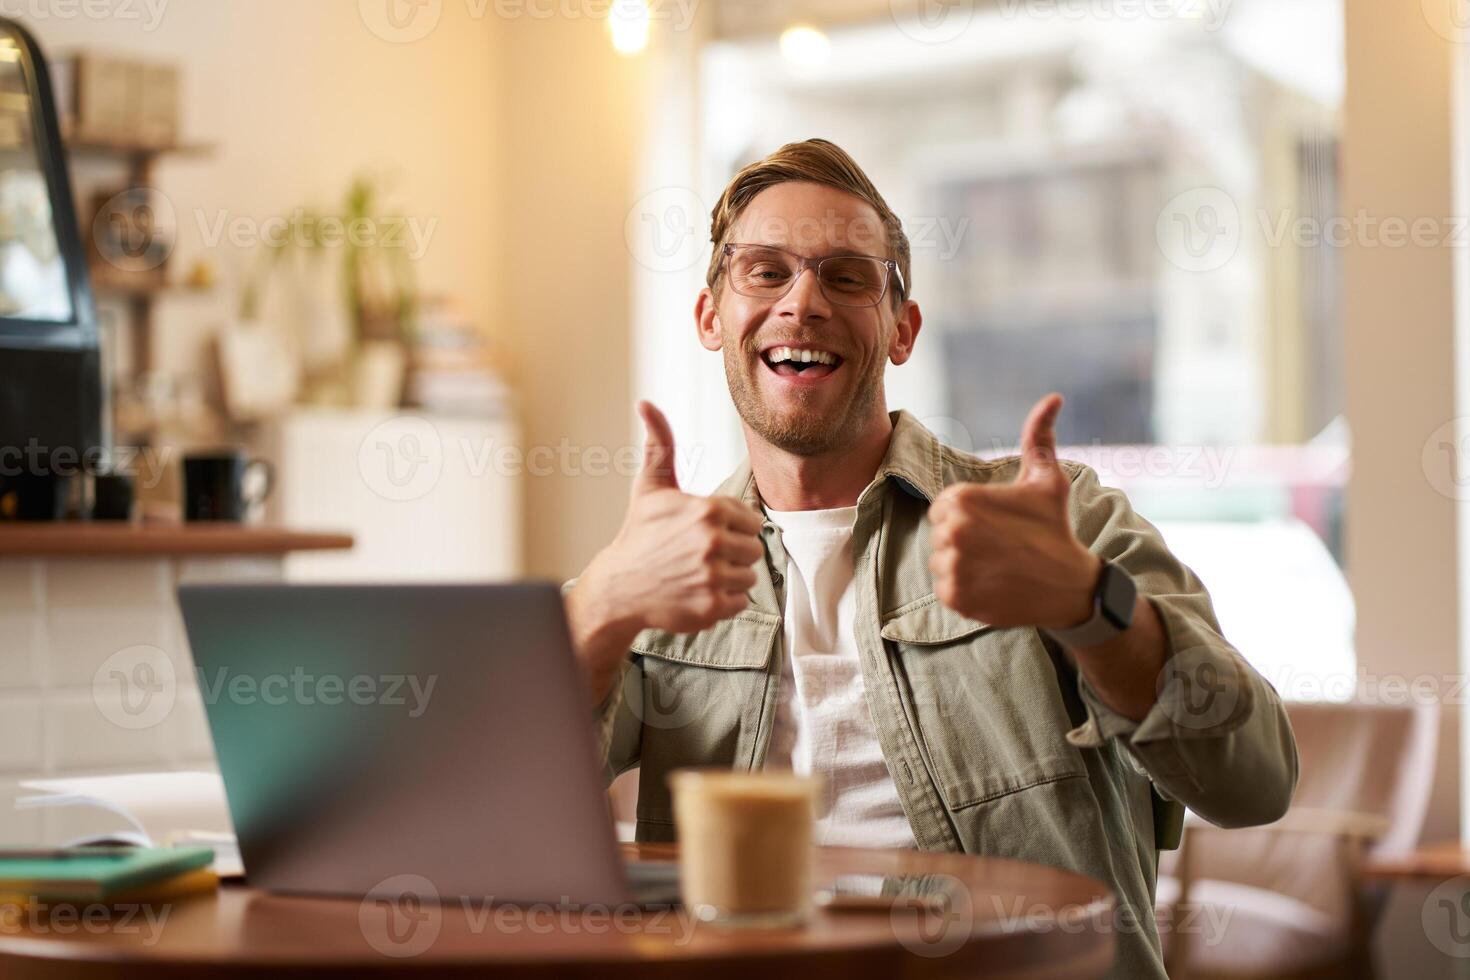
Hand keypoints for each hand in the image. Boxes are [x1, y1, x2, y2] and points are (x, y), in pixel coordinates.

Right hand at [567, 401, 764, 690]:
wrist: (619, 587)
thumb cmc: (639, 535)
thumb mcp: (651, 487)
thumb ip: (660, 444)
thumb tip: (646, 403)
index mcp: (708, 509)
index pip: (751, 520)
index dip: (730, 527)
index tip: (704, 533)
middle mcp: (713, 542)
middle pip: (754, 548)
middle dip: (732, 552)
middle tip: (700, 555)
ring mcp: (713, 576)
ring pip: (749, 576)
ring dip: (729, 577)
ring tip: (698, 573)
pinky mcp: (712, 607)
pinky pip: (741, 602)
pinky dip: (724, 601)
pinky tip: (698, 591)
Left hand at [927, 393, 1100, 630]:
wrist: (1071, 586)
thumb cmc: (1055, 528)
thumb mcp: (1048, 480)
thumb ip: (1038, 437)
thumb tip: (1053, 398)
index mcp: (962, 499)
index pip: (942, 507)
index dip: (968, 516)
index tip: (995, 525)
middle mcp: (952, 532)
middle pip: (939, 533)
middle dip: (963, 539)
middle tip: (999, 546)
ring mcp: (953, 567)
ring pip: (940, 561)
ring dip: (962, 565)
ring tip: (997, 564)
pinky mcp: (955, 597)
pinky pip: (944, 588)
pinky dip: (964, 588)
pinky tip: (992, 583)